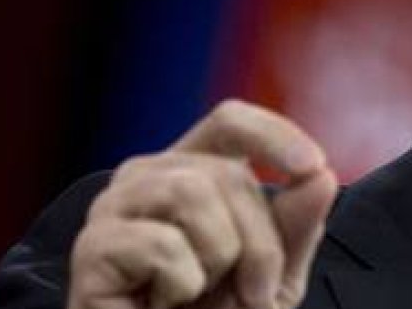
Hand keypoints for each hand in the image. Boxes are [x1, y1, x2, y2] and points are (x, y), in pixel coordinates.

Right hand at [67, 99, 337, 308]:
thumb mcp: (272, 277)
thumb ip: (295, 227)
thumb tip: (320, 176)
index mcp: (190, 170)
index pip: (230, 121)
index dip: (273, 134)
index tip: (313, 167)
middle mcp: (146, 177)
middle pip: (225, 171)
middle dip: (259, 243)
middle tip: (252, 296)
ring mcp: (113, 209)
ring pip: (191, 191)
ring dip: (219, 258)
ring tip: (201, 296)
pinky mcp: (91, 248)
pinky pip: (161, 243)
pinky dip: (182, 285)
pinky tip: (162, 305)